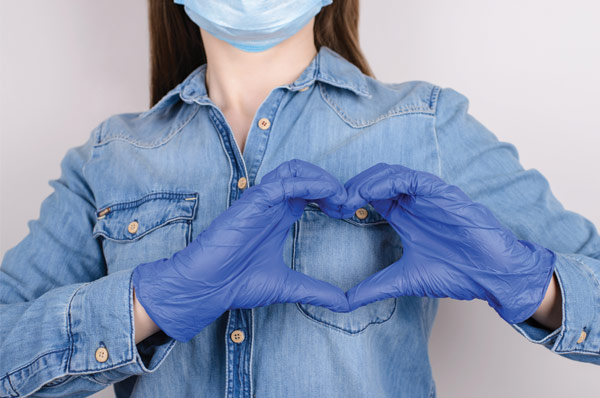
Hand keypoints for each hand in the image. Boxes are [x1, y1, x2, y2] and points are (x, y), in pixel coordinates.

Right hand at [132, 159, 349, 341]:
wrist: (207, 288)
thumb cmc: (236, 283)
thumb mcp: (287, 285)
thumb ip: (316, 290)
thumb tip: (343, 303)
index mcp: (279, 217)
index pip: (309, 190)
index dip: (331, 196)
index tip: (348, 213)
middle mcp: (271, 204)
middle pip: (304, 173)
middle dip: (330, 183)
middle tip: (346, 203)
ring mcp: (261, 201)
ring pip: (294, 169)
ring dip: (321, 178)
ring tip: (338, 197)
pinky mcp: (253, 201)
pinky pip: (284, 181)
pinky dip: (309, 183)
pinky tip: (327, 194)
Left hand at [343, 163, 555, 323]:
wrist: (493, 276)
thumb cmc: (456, 273)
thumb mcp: (404, 280)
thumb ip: (374, 286)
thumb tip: (343, 303)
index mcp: (403, 214)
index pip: (369, 195)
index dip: (347, 199)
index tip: (329, 212)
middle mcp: (412, 201)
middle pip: (374, 180)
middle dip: (351, 188)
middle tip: (333, 204)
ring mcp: (427, 195)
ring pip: (389, 174)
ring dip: (364, 182)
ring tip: (347, 199)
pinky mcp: (443, 193)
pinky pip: (411, 179)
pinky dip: (388, 181)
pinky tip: (370, 193)